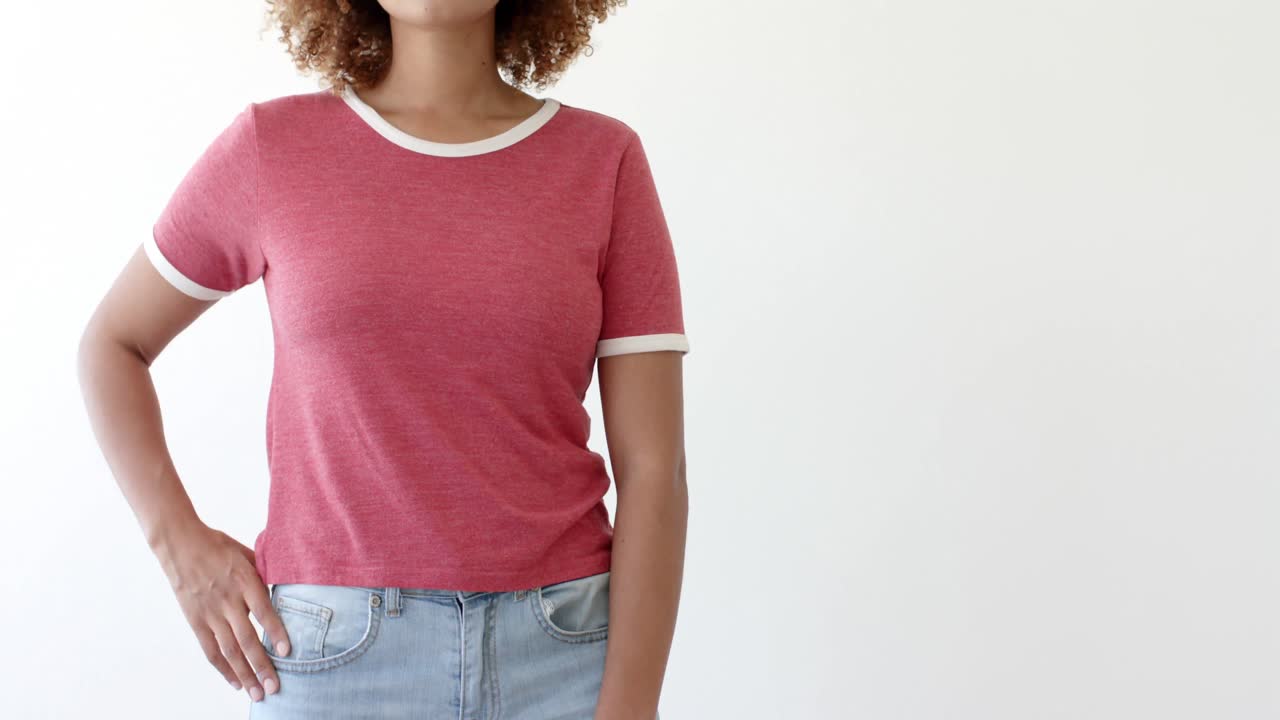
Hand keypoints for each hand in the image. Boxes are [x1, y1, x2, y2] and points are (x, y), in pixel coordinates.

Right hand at [153, 520, 289, 701]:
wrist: (181, 543)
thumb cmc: (219, 546)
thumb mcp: (248, 553)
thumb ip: (265, 573)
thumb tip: (288, 587)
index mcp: (244, 580)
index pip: (263, 610)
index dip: (275, 632)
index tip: (287, 652)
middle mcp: (227, 600)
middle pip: (246, 638)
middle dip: (262, 666)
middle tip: (275, 688)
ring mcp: (210, 612)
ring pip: (229, 650)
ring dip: (244, 674)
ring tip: (258, 693)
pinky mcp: (195, 620)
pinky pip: (210, 650)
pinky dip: (223, 669)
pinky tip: (235, 683)